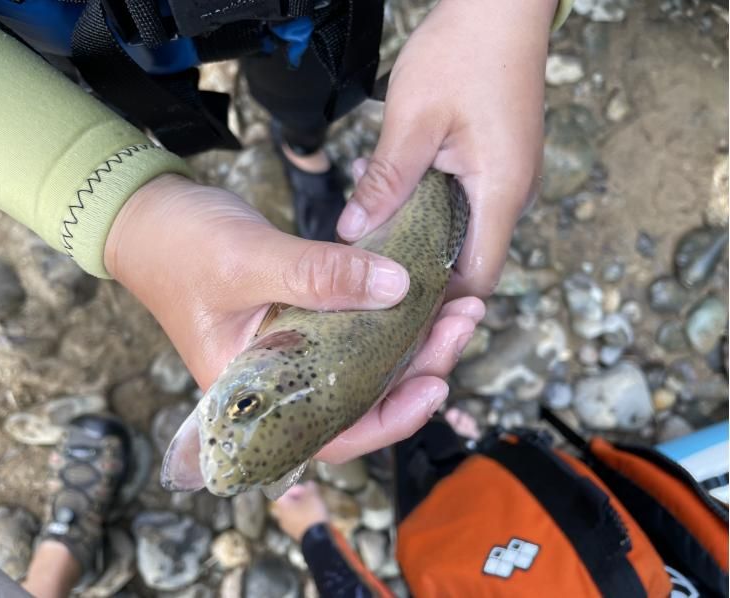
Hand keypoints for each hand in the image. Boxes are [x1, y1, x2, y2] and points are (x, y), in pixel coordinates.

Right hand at [105, 174, 482, 465]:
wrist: (151, 214)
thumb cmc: (181, 247)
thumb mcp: (248, 261)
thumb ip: (319, 276)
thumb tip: (397, 289)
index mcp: (253, 394)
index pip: (329, 433)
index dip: (387, 420)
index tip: (434, 385)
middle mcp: (277, 382)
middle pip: (361, 398)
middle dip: (418, 368)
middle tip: (461, 321)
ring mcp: (291, 350)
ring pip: (365, 362)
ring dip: (413, 338)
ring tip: (458, 305)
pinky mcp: (303, 318)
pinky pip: (355, 326)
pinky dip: (389, 312)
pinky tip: (422, 291)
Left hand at [270, 481, 328, 541]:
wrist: (318, 539)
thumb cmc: (312, 514)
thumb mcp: (313, 495)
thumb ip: (310, 487)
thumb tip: (309, 485)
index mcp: (282, 506)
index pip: (282, 491)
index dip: (293, 487)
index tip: (304, 487)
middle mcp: (281, 516)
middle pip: (289, 502)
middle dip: (301, 497)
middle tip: (312, 495)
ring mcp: (288, 527)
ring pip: (294, 512)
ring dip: (304, 507)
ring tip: (316, 506)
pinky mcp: (296, 534)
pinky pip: (299, 521)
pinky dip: (306, 516)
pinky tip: (316, 516)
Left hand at [338, 0, 556, 297]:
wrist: (499, 8)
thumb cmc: (463, 52)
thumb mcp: (413, 119)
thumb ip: (385, 180)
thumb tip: (354, 230)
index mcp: (500, 192)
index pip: (479, 277)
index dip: (441, 304)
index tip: (397, 314)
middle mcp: (512, 195)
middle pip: (471, 262)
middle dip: (423, 275)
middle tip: (373, 278)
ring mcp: (507, 181)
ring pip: (464, 234)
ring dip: (422, 240)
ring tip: (376, 234)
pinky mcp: (495, 167)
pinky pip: (464, 207)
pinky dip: (430, 213)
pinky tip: (395, 199)